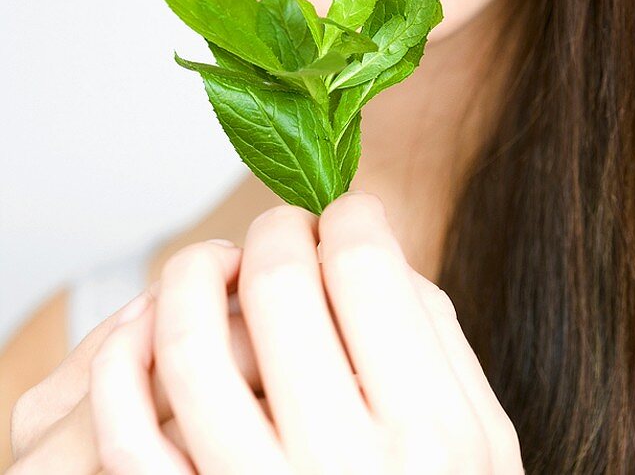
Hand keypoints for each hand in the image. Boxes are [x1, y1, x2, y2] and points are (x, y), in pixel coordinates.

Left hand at [11, 192, 524, 472]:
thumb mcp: (480, 440)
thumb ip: (435, 339)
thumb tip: (366, 243)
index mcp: (428, 436)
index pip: (366, 269)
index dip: (350, 217)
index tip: (346, 216)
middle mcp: (341, 469)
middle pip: (280, 287)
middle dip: (276, 231)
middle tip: (284, 231)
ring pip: (190, 347)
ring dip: (191, 275)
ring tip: (215, 264)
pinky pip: (126, 433)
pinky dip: (123, 361)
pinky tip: (151, 330)